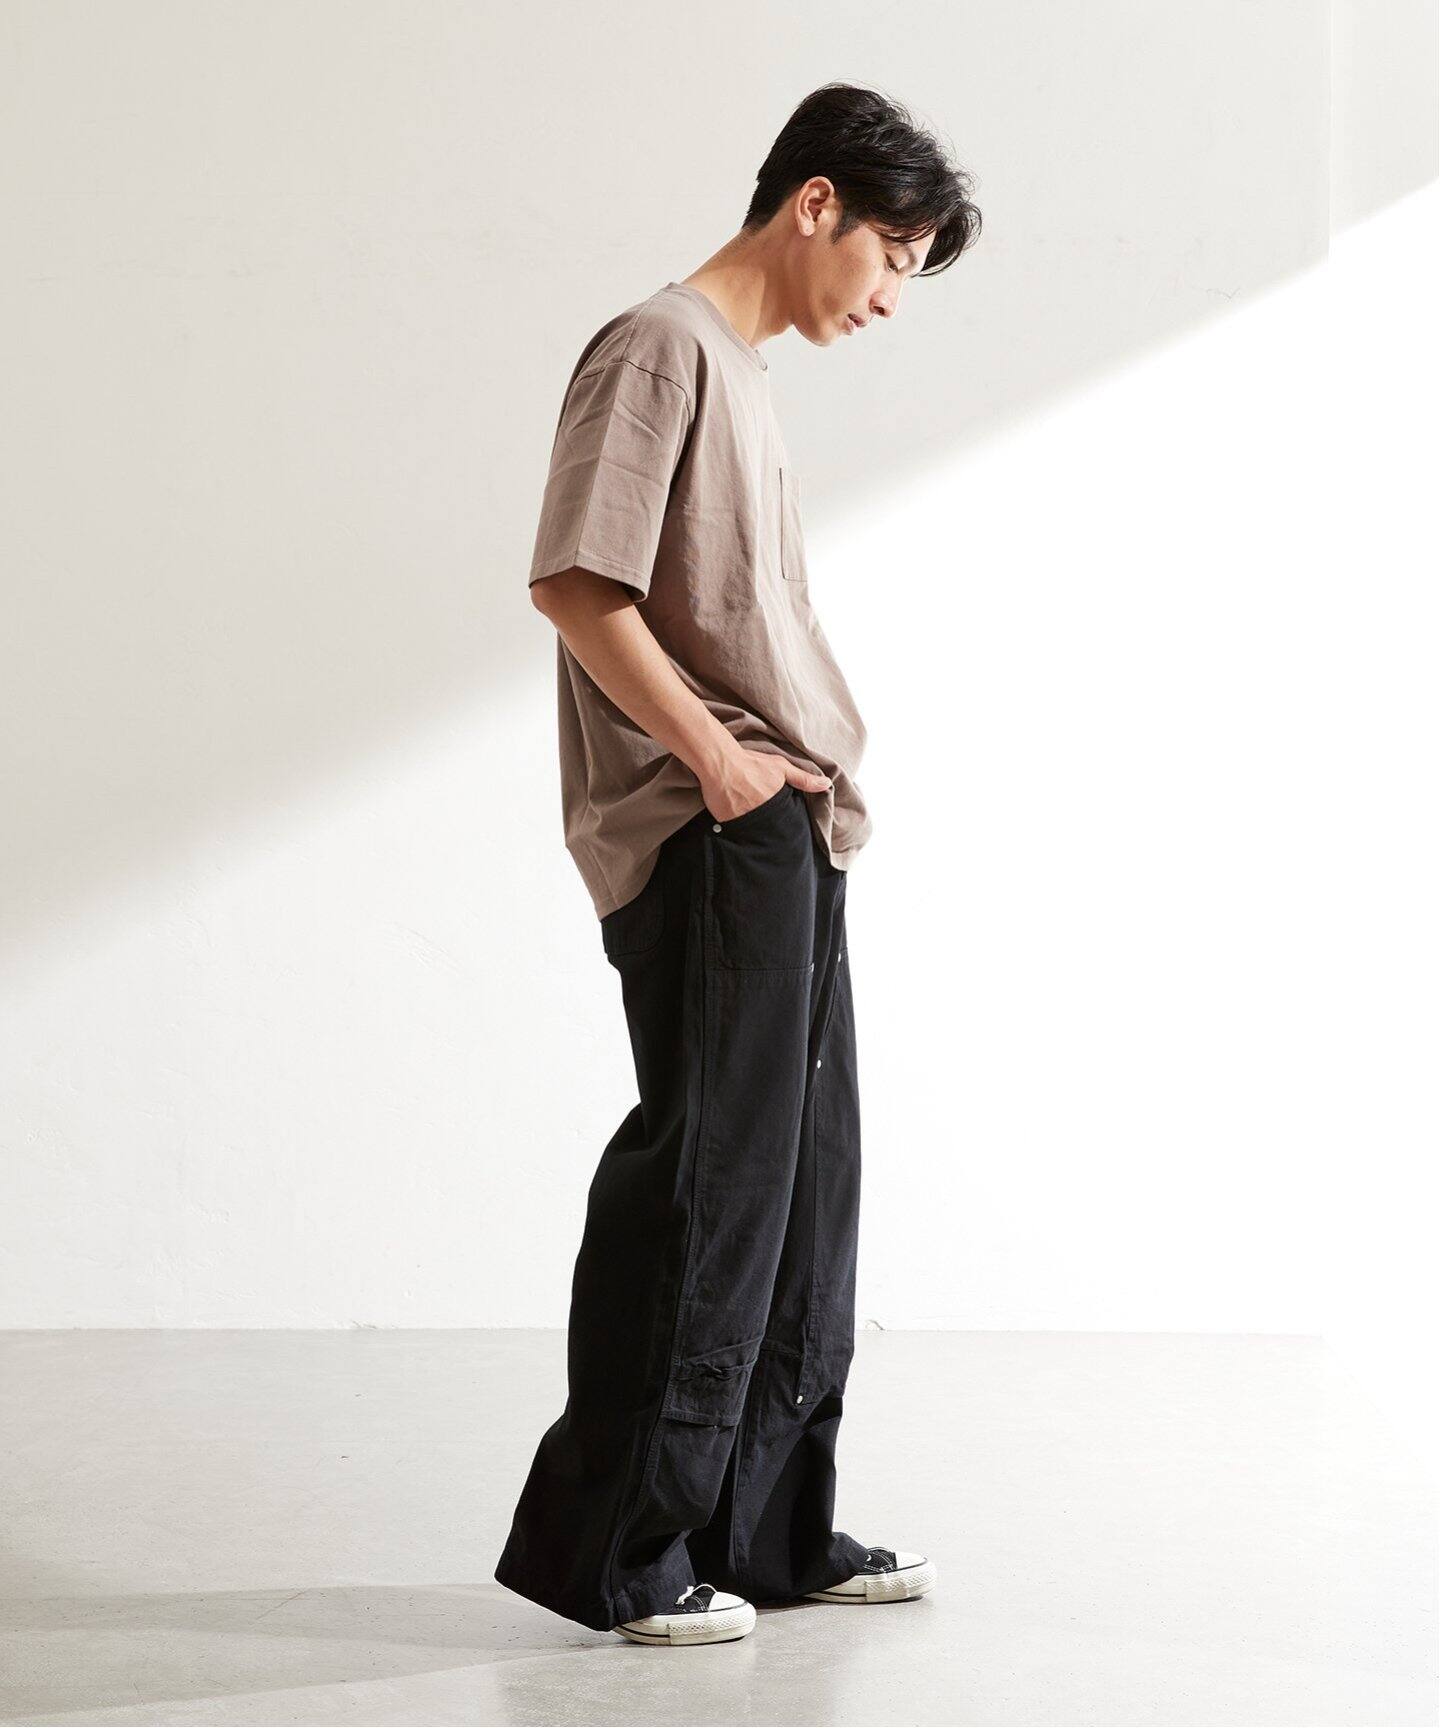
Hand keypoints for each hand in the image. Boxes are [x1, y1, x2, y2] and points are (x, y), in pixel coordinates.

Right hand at [701, 749, 832, 822]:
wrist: (720, 762)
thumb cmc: (751, 763)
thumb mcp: (781, 767)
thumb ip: (804, 779)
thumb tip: (827, 785)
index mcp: (778, 804)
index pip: (787, 822)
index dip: (785, 823)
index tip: (782, 821)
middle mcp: (764, 815)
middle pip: (771, 829)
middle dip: (770, 828)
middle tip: (763, 818)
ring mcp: (746, 820)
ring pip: (753, 831)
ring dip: (753, 829)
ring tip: (749, 820)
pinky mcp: (728, 824)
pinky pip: (735, 831)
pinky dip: (736, 828)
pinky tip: (735, 821)